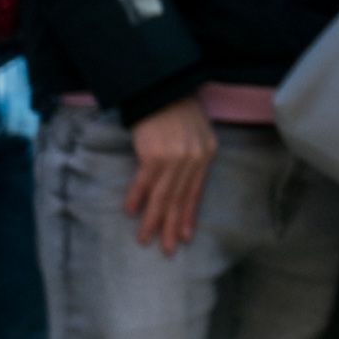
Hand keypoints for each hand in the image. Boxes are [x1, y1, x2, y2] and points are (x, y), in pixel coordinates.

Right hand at [126, 97, 215, 254]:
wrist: (164, 88)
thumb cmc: (179, 111)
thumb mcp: (197, 134)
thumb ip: (193, 158)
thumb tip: (182, 185)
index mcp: (207, 153)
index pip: (197, 192)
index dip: (190, 216)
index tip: (186, 237)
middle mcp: (194, 158)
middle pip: (181, 199)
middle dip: (173, 226)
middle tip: (168, 250)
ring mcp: (175, 157)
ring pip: (163, 196)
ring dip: (153, 219)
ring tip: (145, 239)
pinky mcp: (154, 154)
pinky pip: (144, 181)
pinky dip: (137, 197)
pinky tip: (131, 212)